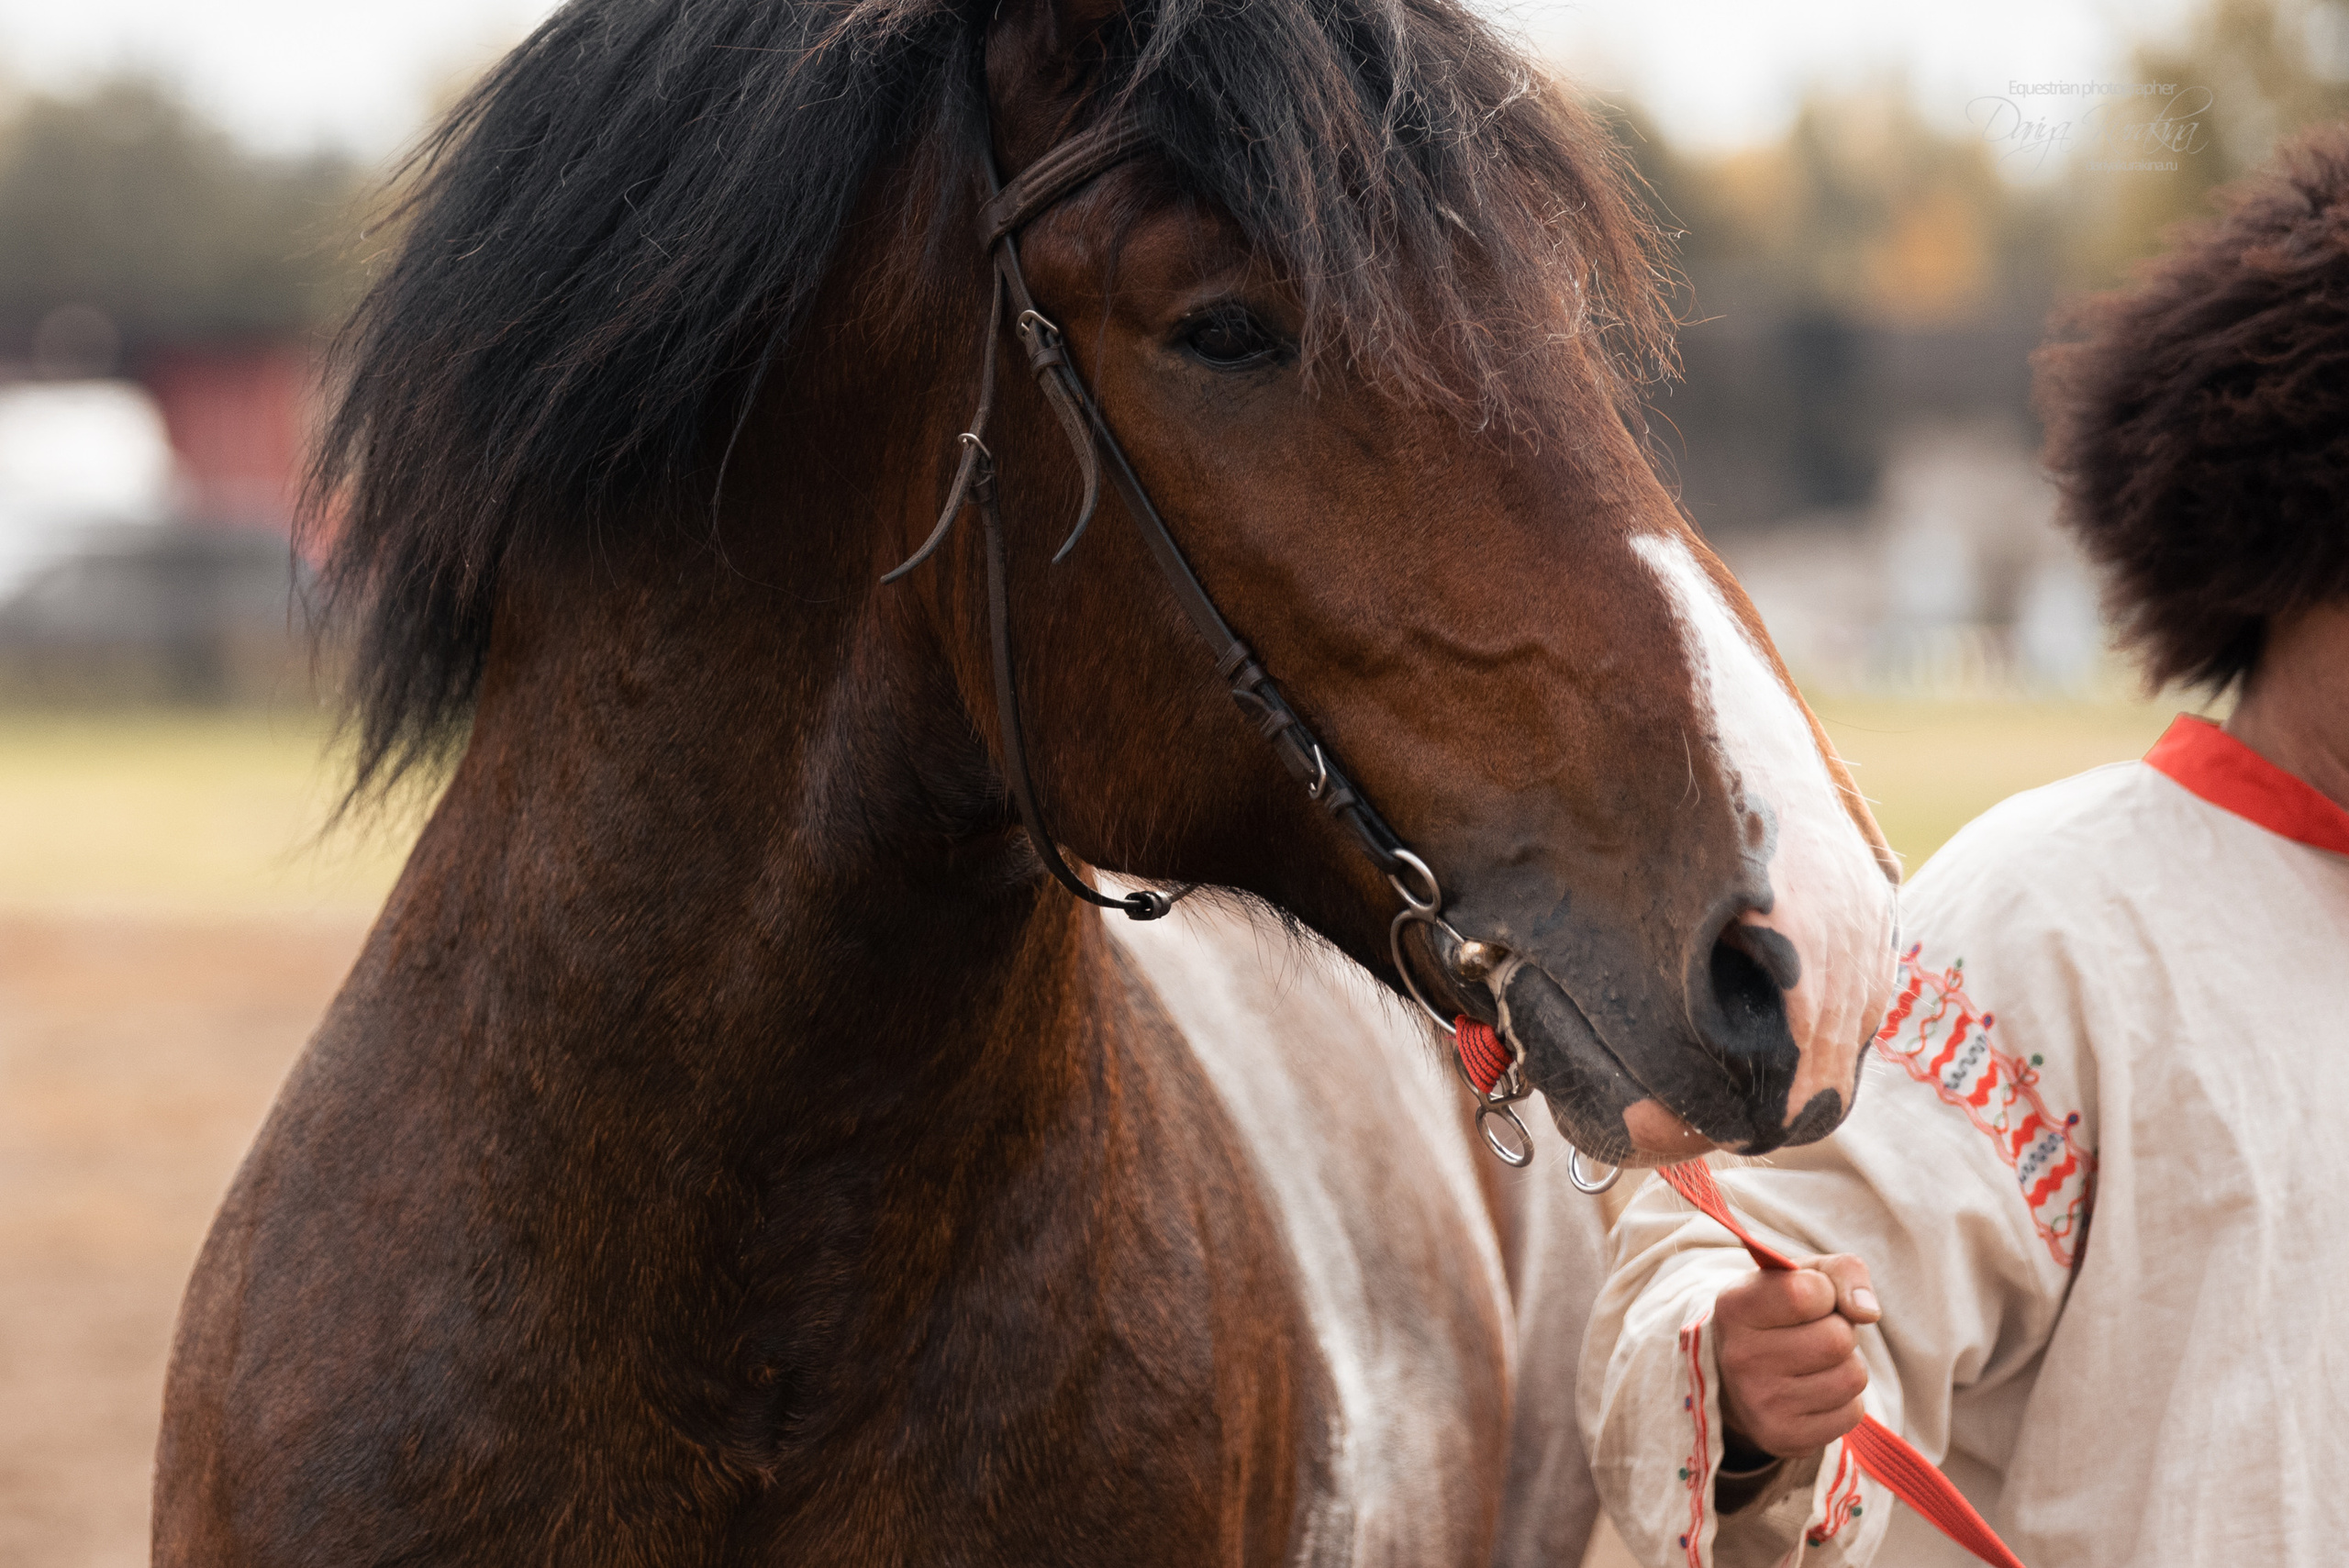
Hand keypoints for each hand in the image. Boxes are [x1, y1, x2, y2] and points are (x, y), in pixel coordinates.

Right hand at [1715, 1255, 1879, 1459]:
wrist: (1739, 1375)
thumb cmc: (1780, 1314)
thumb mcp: (1803, 1276)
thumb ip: (1842, 1271)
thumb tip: (1868, 1313)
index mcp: (1735, 1307)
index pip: (1808, 1293)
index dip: (1826, 1291)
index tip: (1810, 1296)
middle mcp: (1740, 1357)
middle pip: (1838, 1339)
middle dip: (1840, 1331)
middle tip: (1814, 1334)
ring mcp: (1760, 1403)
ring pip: (1852, 1377)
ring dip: (1845, 1366)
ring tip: (1815, 1363)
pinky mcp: (1783, 1437)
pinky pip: (1852, 1414)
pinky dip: (1844, 1400)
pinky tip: (1814, 1392)